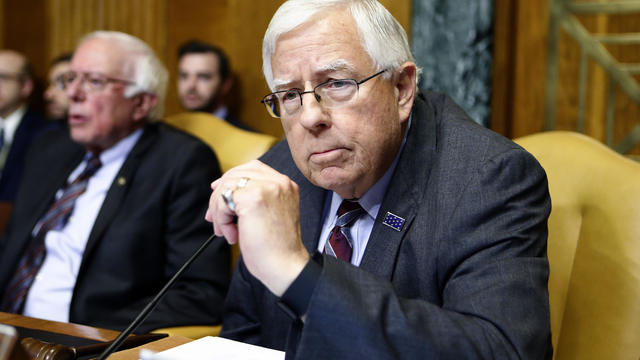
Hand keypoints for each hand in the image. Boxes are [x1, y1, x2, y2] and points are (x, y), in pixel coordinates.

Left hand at [205, 160, 309, 295]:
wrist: (285, 266)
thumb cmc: (276, 248)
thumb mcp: (269, 214)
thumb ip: (253, 197)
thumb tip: (218, 187)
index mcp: (286, 185)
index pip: (252, 168)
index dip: (232, 179)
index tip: (218, 192)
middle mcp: (279, 182)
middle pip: (236, 174)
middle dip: (220, 195)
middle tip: (214, 218)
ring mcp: (267, 187)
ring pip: (227, 186)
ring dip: (219, 211)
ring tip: (226, 231)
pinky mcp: (254, 198)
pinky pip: (223, 200)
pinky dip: (221, 218)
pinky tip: (231, 234)